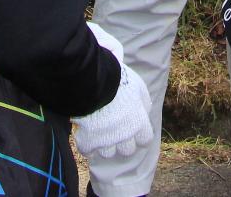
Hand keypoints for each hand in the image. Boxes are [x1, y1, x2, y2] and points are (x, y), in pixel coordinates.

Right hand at [73, 23, 155, 161]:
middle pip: (127, 150)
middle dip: (121, 142)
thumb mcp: (136, 84)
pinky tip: (85, 132)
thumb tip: (146, 109)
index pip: (145, 139)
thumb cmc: (117, 78)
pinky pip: (88, 151)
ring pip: (108, 153)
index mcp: (139, 122)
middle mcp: (125, 135)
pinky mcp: (89, 142)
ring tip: (98, 130)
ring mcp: (106, 141)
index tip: (132, 130)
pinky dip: (86, 143)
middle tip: (114, 130)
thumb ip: (143, 99)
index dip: (138, 135)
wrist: (93, 80)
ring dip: (104, 143)